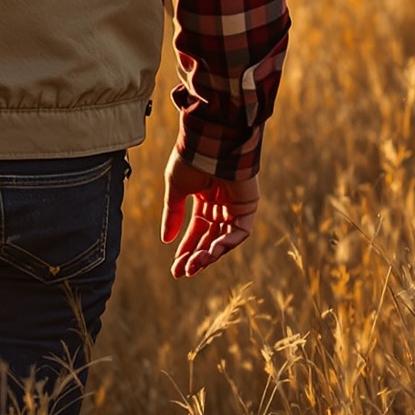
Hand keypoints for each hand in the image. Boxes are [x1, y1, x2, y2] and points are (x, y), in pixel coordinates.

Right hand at [161, 152, 259, 278]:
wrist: (210, 142)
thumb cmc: (191, 160)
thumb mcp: (176, 190)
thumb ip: (172, 215)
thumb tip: (166, 240)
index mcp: (203, 198)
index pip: (196, 230)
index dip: (186, 249)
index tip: (175, 268)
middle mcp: (220, 204)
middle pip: (209, 238)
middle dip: (196, 256)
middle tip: (183, 272)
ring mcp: (235, 206)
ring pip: (224, 239)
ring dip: (209, 254)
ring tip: (194, 265)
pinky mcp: (248, 206)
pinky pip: (239, 231)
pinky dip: (226, 243)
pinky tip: (211, 251)